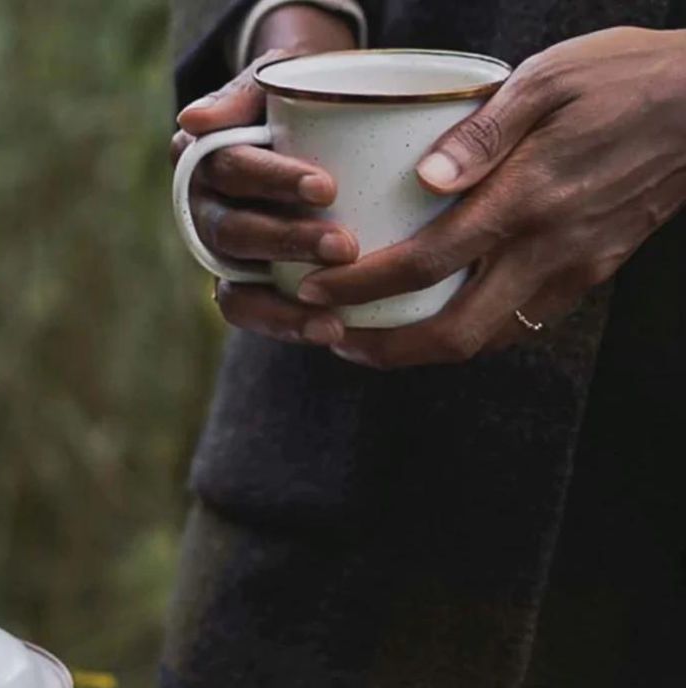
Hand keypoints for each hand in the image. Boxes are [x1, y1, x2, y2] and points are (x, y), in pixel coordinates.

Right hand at [175, 10, 359, 348]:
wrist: (306, 125)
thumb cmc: (294, 99)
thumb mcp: (275, 76)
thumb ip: (242, 92)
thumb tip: (192, 121)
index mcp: (201, 155)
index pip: (232, 168)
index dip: (274, 181)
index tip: (326, 188)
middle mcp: (201, 209)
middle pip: (235, 231)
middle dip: (288, 242)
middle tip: (345, 247)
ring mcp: (220, 255)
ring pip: (236, 287)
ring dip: (285, 304)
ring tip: (334, 318)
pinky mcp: (240, 287)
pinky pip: (250, 314)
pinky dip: (286, 325)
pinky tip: (331, 330)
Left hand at [294, 27, 685, 368]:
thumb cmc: (626, 80)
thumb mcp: (549, 79)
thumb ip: (481, 133)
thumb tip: (423, 179)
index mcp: (525, 201)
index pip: (424, 263)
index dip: (362, 287)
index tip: (318, 290)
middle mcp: (545, 253)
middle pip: (451, 335)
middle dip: (384, 351)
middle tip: (336, 340)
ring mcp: (569, 275)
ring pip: (483, 342)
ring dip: (421, 351)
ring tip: (374, 337)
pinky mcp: (586, 279)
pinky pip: (515, 326)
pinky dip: (466, 333)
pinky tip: (437, 316)